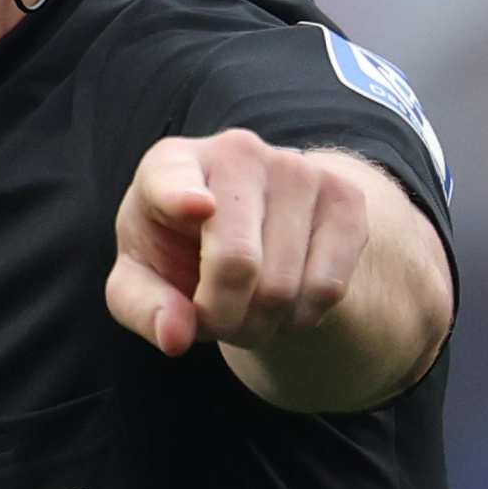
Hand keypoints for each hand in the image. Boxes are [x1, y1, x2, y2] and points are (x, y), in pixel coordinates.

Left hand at [107, 130, 369, 358]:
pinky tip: (286, 301)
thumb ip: (144, 307)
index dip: (181, 196)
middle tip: (216, 325)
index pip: (173, 179)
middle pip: (236, 263)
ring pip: (284, 285)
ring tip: (248, 310)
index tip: (199, 207)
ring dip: (262, 325)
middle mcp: (236, 152)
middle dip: (223, 319)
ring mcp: (298, 168)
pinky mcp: (346, 196)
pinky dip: (302, 316)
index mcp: (170, 163)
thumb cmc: (178, 253)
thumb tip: (175, 336)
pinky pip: (328, 287)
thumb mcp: (141, 280)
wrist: (250, 229)